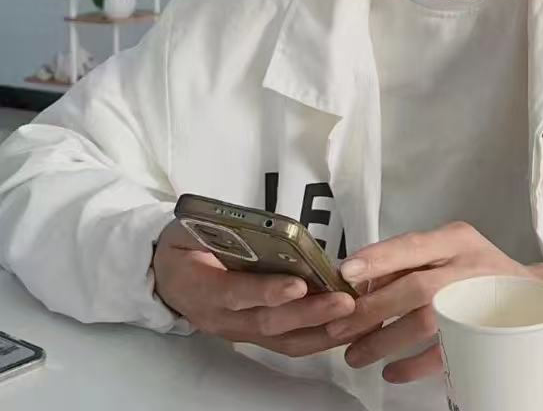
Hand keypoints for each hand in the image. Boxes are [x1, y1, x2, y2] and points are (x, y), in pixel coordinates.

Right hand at [152, 219, 357, 358]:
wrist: (163, 276)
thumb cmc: (183, 246)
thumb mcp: (191, 229)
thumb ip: (221, 228)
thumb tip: (263, 224)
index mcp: (202, 288)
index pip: (237, 293)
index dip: (268, 291)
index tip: (300, 283)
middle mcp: (222, 318)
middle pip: (268, 323)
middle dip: (309, 313)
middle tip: (344, 301)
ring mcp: (238, 331)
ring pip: (282, 340)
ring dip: (321, 332)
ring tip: (354, 317)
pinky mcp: (253, 336)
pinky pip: (287, 343)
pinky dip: (317, 338)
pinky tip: (345, 327)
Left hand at [324, 221, 529, 382]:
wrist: (536, 295)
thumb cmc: (479, 270)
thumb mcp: (448, 250)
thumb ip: (410, 261)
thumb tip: (360, 280)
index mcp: (456, 239)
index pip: (413, 245)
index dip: (379, 259)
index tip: (346, 274)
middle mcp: (469, 266)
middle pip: (417, 287)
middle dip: (373, 309)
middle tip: (339, 327)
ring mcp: (480, 302)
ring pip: (428, 322)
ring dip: (386, 340)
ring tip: (355, 355)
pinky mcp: (487, 335)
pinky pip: (446, 353)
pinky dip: (415, 365)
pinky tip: (392, 372)